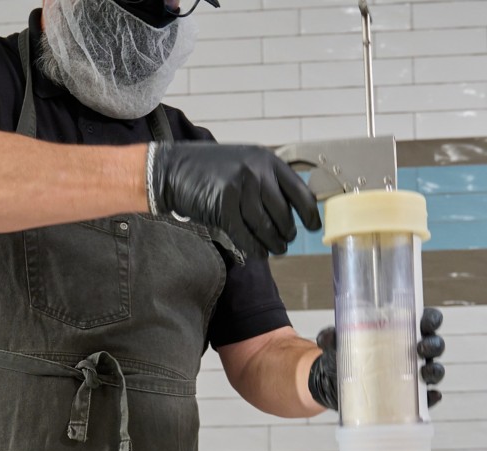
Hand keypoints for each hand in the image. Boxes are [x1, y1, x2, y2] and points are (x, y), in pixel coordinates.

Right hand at [148, 142, 321, 257]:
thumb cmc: (210, 171)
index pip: (299, 191)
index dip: (309, 214)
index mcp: (267, 160)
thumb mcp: (244, 164)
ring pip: (266, 228)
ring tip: (275, 250)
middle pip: (283, 215)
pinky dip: (254, 249)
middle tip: (285, 242)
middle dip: (286, 233)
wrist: (173, 169)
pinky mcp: (224, 207)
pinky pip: (246, 236)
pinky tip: (257, 254)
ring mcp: (240, 189)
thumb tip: (292, 211)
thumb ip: (267, 182)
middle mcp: (257, 172)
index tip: (314, 227)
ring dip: (273, 244)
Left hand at [307, 307, 445, 410]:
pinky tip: (431, 396)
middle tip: (420, 348)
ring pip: (434, 370)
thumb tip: (327, 337)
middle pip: (434, 344)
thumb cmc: (343, 356)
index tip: (426, 322)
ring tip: (425, 373)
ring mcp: (413, 375)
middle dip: (433, 345)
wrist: (333, 385)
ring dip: (434, 370)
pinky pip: (426, 397)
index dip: (431, 319)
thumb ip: (330, 337)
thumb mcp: (336, 344)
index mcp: (401, 331)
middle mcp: (412, 351)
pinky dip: (431, 397)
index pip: (425, 321)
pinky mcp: (409, 396)